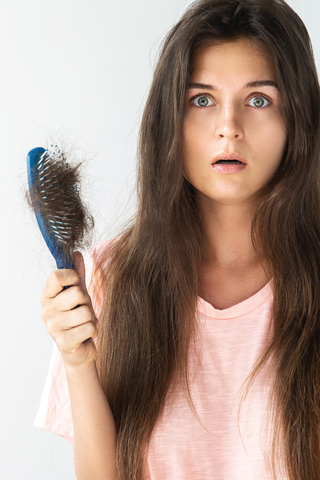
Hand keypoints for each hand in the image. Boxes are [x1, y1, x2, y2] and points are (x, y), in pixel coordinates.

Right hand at [40, 251, 98, 369]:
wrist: (80, 348)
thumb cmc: (78, 318)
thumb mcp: (79, 294)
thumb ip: (77, 275)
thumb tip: (76, 253)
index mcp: (47, 296)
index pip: (56, 276)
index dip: (72, 277)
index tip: (77, 283)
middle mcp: (46, 311)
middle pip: (76, 293)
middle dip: (87, 301)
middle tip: (83, 309)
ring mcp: (52, 328)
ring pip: (85, 312)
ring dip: (91, 318)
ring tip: (85, 323)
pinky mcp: (63, 343)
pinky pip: (89, 328)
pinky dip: (93, 330)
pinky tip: (86, 334)